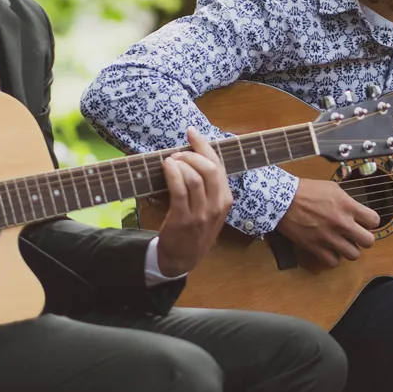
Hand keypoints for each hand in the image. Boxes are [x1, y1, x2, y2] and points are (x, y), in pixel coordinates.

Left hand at [151, 128, 232, 276]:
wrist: (182, 258)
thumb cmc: (194, 230)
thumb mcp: (211, 210)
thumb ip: (209, 188)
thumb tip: (194, 157)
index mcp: (225, 200)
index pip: (219, 167)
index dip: (205, 146)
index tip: (192, 133)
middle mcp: (217, 205)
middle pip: (210, 169)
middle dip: (193, 154)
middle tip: (178, 152)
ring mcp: (201, 213)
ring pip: (195, 178)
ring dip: (181, 163)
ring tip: (170, 161)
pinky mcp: (183, 218)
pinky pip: (180, 190)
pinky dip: (173, 174)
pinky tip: (167, 167)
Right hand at [278, 179, 380, 269]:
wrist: (282, 200)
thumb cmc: (307, 190)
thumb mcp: (332, 188)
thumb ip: (347, 201)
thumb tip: (356, 210)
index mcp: (347, 206)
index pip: (374, 220)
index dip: (370, 222)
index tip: (363, 222)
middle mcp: (342, 223)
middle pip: (368, 242)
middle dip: (363, 238)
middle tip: (355, 235)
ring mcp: (329, 237)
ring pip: (353, 255)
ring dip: (349, 249)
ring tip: (342, 243)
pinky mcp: (315, 247)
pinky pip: (333, 262)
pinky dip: (332, 258)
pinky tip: (329, 250)